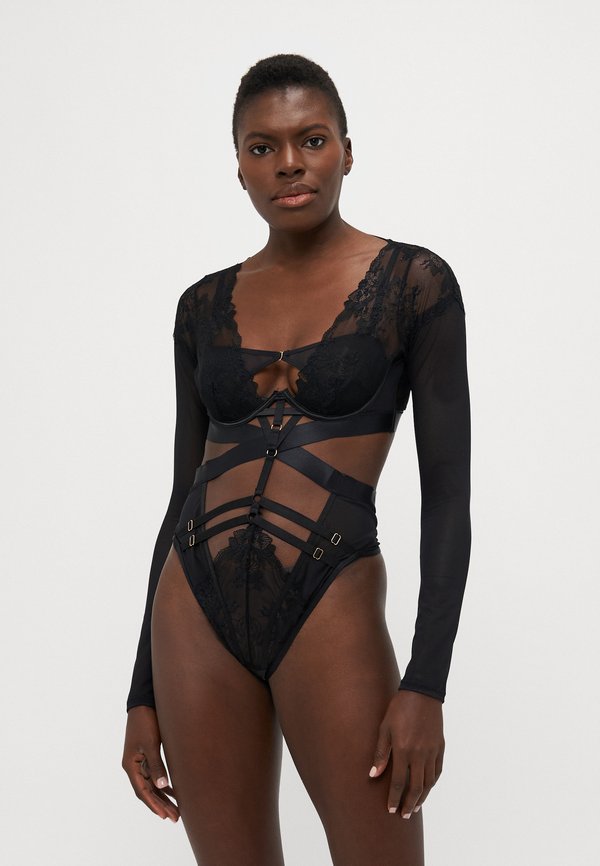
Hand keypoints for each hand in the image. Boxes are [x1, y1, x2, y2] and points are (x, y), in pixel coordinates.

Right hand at [122, 705, 179, 821]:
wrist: (144, 703)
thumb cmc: (146, 721)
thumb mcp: (151, 744)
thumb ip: (156, 765)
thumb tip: (161, 786)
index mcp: (130, 765)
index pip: (142, 791)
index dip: (153, 804)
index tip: (164, 816)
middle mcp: (133, 766)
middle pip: (147, 791)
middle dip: (160, 805)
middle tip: (175, 817)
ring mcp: (140, 761)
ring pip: (152, 785)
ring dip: (162, 797)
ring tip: (176, 810)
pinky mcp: (147, 755)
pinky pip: (155, 775)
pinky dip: (163, 784)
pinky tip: (173, 791)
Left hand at [368, 690, 443, 817]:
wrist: (422, 693)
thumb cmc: (399, 708)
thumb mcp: (384, 727)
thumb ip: (380, 753)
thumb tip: (373, 774)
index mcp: (404, 750)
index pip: (399, 782)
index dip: (395, 798)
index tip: (391, 810)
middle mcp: (419, 754)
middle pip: (416, 787)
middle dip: (409, 804)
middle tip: (405, 816)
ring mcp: (432, 751)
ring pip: (428, 782)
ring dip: (422, 796)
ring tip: (415, 807)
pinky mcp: (440, 747)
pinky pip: (437, 770)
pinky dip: (432, 782)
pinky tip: (427, 787)